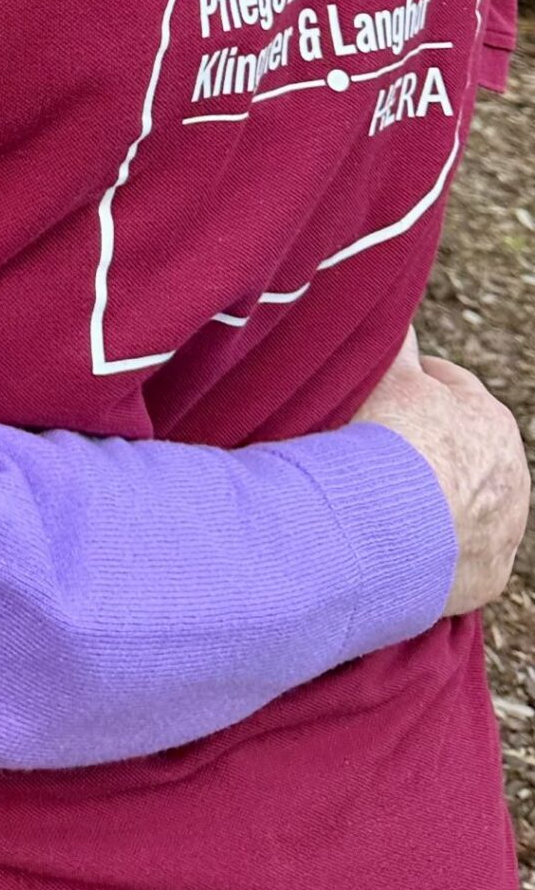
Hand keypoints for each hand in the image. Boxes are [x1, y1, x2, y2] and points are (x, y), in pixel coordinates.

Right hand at [354, 327, 529, 616]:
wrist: (386, 526)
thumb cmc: (387, 440)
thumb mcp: (387, 374)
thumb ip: (396, 342)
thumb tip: (394, 312)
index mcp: (492, 419)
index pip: (451, 387)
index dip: (411, 384)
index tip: (380, 391)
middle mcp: (513, 476)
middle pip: (464, 449)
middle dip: (428, 443)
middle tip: (377, 445)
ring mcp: (504, 530)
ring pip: (469, 503)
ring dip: (436, 497)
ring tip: (384, 495)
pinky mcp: (489, 577)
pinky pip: (460, 555)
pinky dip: (436, 546)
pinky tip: (399, 537)